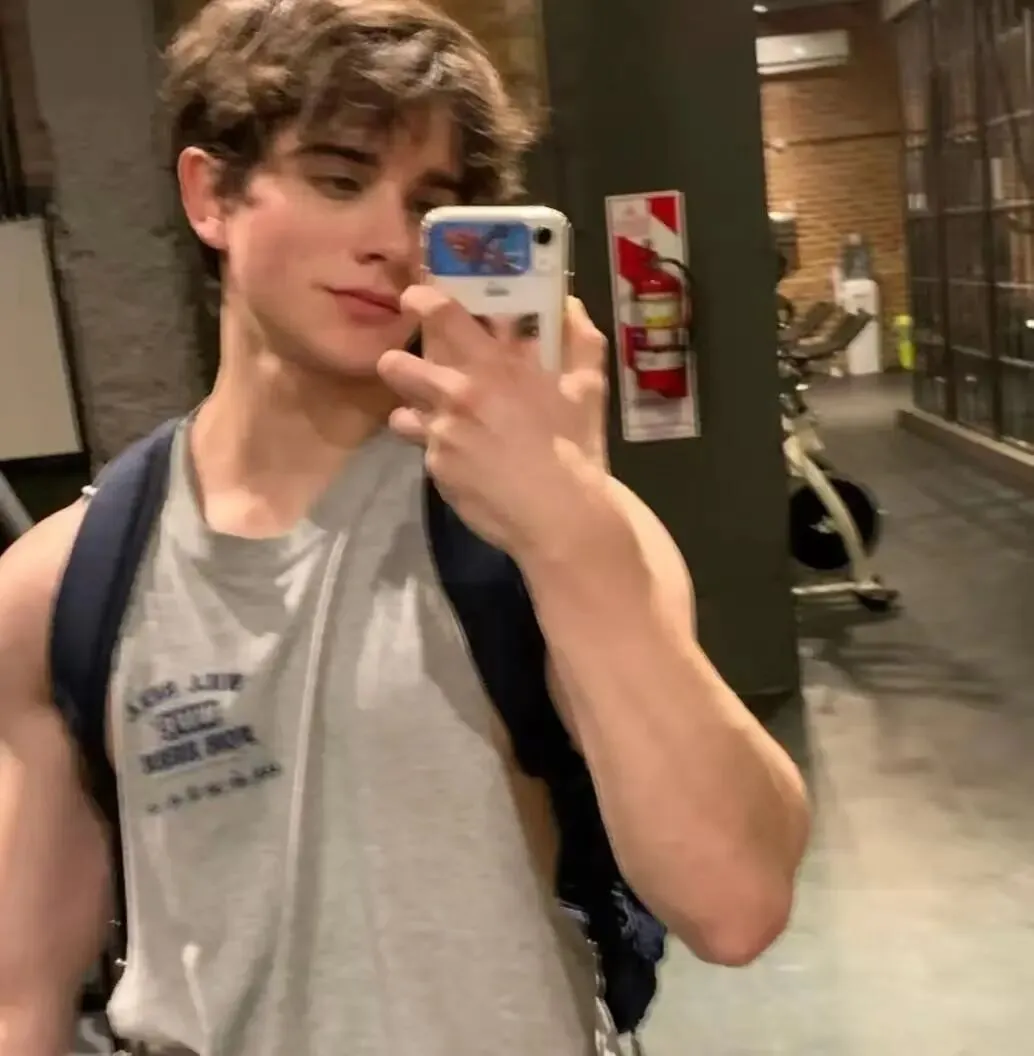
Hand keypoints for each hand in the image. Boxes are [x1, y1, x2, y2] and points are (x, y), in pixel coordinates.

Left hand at [377, 286, 609, 557]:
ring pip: (400, 414)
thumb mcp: (587, 386)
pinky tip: (470, 464)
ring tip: (440, 423)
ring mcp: (440, 435)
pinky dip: (442, 454)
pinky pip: (426, 453)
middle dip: (398, 364)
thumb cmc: (576, 446)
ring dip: (413, 413)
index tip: (416, 299)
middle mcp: (455, 394)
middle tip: (421, 372)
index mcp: (491, 365)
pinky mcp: (436, 471)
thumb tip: (569, 303)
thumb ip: (579, 338)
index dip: (420, 300)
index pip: (439, 314)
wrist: (560, 515)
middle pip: (395, 365)